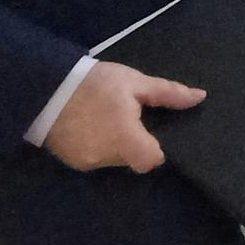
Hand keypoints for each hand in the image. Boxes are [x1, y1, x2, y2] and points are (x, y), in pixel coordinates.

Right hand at [45, 62, 205, 173]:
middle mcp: (105, 157)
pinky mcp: (70, 162)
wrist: (44, 87)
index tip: (153, 132)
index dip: (156, 149)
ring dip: (115, 144)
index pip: (152, 161)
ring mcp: (85, 162)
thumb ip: (167, 93)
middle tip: (127, 116)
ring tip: (105, 117)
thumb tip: (200, 97)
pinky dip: (96, 146)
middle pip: (132, 159)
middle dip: (134, 141)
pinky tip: (90, 126)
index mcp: (125, 139)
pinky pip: (94, 158)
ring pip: (113, 159)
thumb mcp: (134, 82)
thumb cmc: (94, 83)